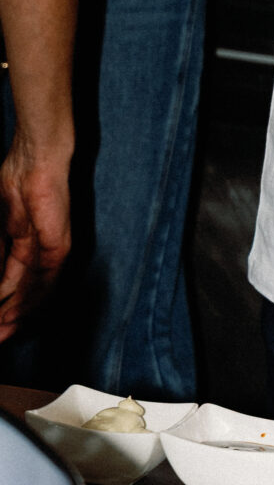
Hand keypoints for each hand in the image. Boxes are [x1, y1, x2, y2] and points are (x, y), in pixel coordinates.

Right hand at [0, 136, 71, 339]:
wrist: (37, 154)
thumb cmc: (19, 176)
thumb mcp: (3, 218)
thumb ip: (0, 246)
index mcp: (31, 243)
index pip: (19, 281)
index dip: (5, 302)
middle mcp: (45, 249)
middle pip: (29, 290)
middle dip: (10, 315)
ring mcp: (53, 246)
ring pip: (38, 289)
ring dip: (18, 311)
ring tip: (3, 330)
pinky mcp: (58, 241)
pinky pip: (46, 276)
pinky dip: (29, 295)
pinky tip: (16, 309)